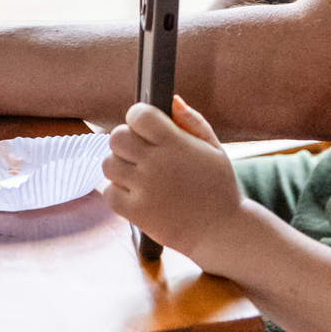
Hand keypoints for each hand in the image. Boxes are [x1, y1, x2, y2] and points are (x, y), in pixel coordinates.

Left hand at [102, 94, 243, 266]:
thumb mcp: (214, 148)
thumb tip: (172, 100)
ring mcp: (144, 188)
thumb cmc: (219, 188)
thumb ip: (192, 121)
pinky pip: (108, 193)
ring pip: (108, 164)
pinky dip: (117, 192)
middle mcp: (157, 163)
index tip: (145, 127)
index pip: (138, 115)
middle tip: (140, 153)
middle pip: (116, 137)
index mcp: (176, 143)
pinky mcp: (136, 212)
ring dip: (119, 166)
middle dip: (126, 141)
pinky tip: (135, 194)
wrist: (222, 231)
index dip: (138, 117)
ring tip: (137, 174)